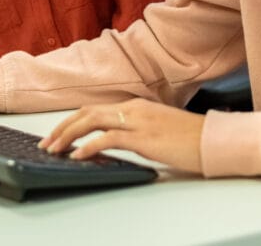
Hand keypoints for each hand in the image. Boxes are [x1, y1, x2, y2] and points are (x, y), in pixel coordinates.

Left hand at [38, 98, 204, 173]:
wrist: (213, 139)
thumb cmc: (190, 137)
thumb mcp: (157, 128)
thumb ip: (136, 129)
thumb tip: (113, 140)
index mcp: (135, 105)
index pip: (94, 108)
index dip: (71, 120)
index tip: (56, 134)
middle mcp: (133, 108)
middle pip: (87, 111)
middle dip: (62, 127)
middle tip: (46, 143)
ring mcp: (138, 121)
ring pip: (92, 121)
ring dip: (68, 135)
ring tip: (54, 149)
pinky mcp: (144, 137)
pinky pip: (108, 138)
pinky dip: (88, 146)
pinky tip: (77, 155)